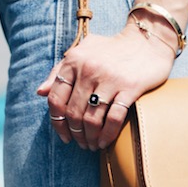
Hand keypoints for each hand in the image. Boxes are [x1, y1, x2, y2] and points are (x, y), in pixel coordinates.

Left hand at [36, 21, 174, 151]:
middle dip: (75, 134)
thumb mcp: (82, 52)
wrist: (147, 40)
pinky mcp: (129, 88)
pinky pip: (113, 119)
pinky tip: (105, 142)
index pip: (56, 99)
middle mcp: (88, 70)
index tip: (64, 136)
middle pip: (73, 114)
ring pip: (91, 119)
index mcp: (73, 62)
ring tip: (92, 145)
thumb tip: (40, 92)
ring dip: (90, 138)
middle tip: (81, 144)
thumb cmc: (111, 50)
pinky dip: (107, 135)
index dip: (57, 122)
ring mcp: (109, 79)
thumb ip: (59, 71)